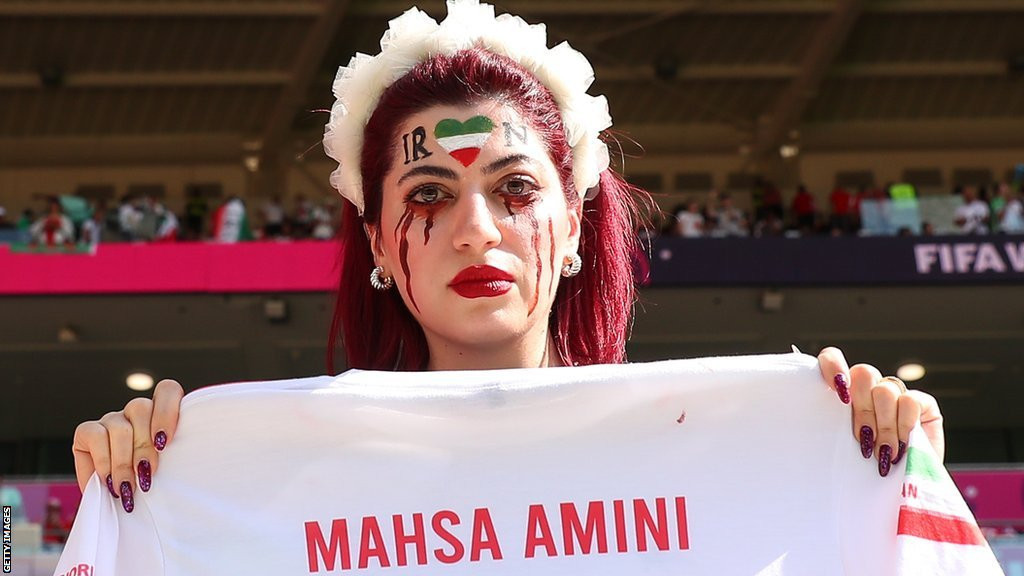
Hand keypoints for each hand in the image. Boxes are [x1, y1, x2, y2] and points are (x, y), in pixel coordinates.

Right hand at [71, 379, 183, 510]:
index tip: (164, 442)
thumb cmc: (147, 484)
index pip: (167, 390)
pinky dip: (104, 462)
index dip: (167, 410)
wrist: (117, 504)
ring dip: (123, 461)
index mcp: (161, 414)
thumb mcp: (166, 472)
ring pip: (120, 427)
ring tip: (127, 487)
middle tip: (146, 478)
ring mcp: (111, 419)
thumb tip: (173, 467)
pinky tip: (109, 481)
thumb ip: (172, 460)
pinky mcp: (87, 431)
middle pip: (141, 409)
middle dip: (144, 448)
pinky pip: (95, 436)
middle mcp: (135, 412)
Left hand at [817, 347, 944, 475]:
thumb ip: (829, 427)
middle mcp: (868, 388)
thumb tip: (806, 423)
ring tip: (883, 452)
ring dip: (884, 425)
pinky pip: (910, 401)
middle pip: (863, 373)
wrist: (899, 493)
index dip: (832, 365)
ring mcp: (895, 393)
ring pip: (885, 389)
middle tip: (864, 440)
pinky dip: (904, 426)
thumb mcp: (839, 448)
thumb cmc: (861, 473)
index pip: (832, 358)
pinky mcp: (922, 403)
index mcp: (842, 392)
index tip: (837, 391)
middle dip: (863, 410)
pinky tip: (902, 447)